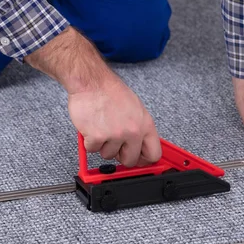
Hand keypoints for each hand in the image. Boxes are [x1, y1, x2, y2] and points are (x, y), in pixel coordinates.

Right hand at [26, 27, 160, 166]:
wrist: (92, 82)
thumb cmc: (111, 92)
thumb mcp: (136, 109)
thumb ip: (140, 129)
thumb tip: (141, 148)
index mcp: (145, 125)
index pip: (154, 154)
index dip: (144, 160)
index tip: (138, 160)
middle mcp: (133, 132)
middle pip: (130, 160)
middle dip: (121, 155)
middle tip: (114, 143)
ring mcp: (115, 135)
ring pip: (108, 155)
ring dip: (103, 145)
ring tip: (102, 127)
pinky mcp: (97, 137)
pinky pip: (92, 149)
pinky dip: (89, 141)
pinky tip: (92, 126)